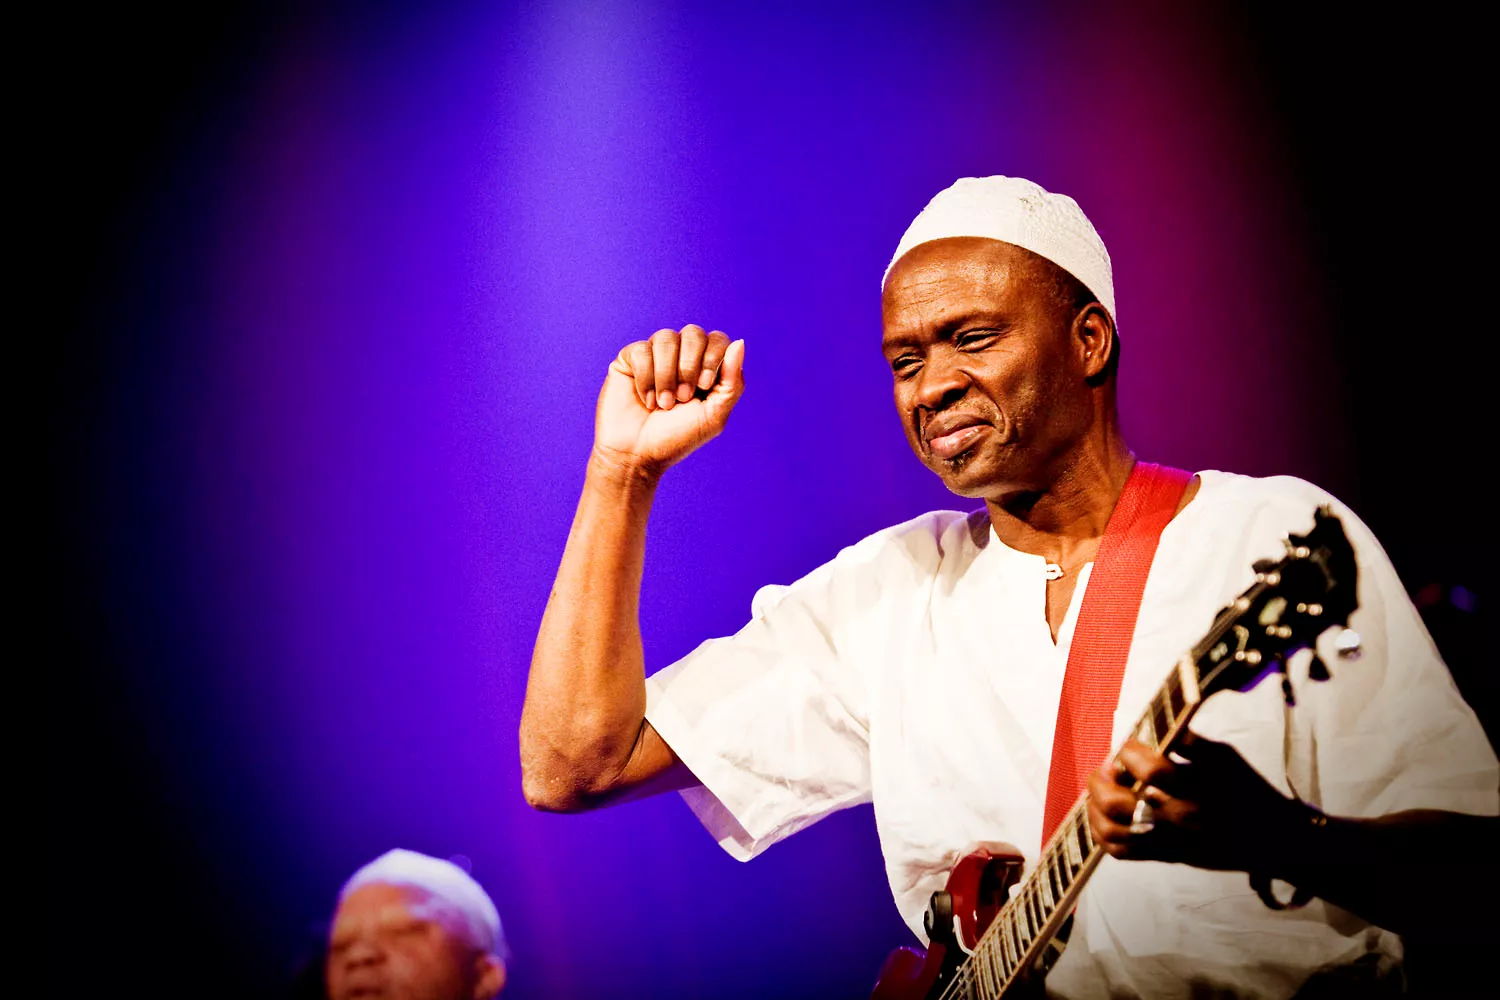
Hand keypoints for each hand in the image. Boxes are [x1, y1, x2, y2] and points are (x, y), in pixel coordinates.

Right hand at [593, 325, 745, 475]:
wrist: (637, 455)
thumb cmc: (677, 438)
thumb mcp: (714, 415)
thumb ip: (732, 381)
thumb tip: (740, 342)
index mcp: (705, 367)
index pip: (717, 340)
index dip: (712, 357)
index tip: (703, 386)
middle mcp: (681, 357)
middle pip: (693, 333)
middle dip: (689, 366)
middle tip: (682, 397)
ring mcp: (655, 356)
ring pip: (666, 338)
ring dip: (666, 374)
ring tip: (663, 404)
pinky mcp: (630, 359)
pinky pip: (641, 350)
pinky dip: (646, 378)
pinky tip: (646, 399)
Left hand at [1085, 735, 1308, 873]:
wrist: (1276, 837)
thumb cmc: (1247, 788)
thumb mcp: (1225, 756)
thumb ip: (1187, 741)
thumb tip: (1150, 726)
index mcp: (1199, 788)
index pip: (1150, 770)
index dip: (1129, 752)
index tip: (1128, 745)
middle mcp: (1182, 819)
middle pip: (1120, 805)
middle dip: (1101, 781)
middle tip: (1106, 768)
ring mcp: (1173, 842)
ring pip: (1115, 832)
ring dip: (1095, 808)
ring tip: (1100, 791)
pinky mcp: (1170, 857)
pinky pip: (1124, 853)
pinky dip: (1103, 835)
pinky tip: (1103, 816)